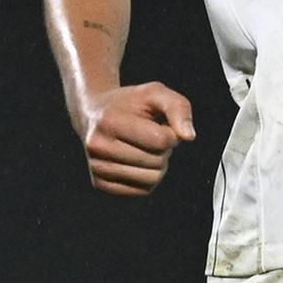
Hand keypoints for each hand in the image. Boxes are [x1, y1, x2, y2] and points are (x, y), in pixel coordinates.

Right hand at [80, 82, 196, 196]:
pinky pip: (143, 190)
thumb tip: (188, 136)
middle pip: (157, 161)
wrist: (94, 113)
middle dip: (163, 149)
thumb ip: (177, 107)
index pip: (160, 140)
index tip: (160, 124)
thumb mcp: (154, 93)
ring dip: (158, 164)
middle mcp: (97, 146)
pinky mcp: (100, 184)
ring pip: (152, 179)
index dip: (171, 132)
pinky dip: (148, 176)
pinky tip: (136, 160)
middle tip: (149, 135)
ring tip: (144, 147)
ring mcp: (96, 168)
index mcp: (108, 121)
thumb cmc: (129, 103)